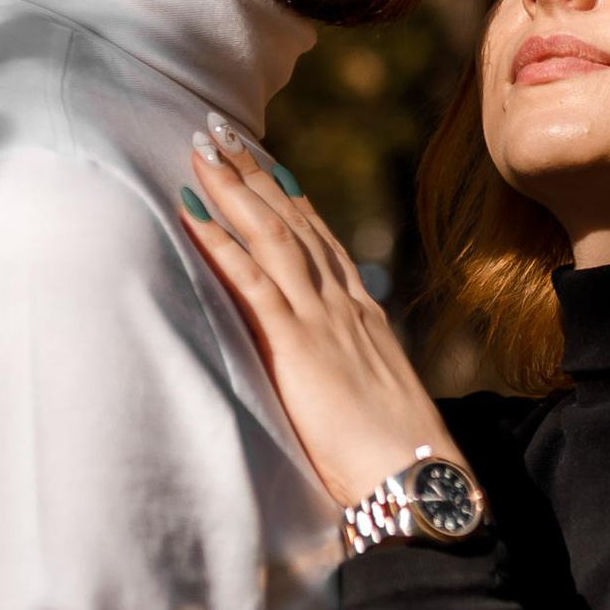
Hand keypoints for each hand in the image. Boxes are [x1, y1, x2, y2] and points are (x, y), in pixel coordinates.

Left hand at [179, 134, 461, 510]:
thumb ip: (345, 371)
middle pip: (293, 223)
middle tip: (219, 129)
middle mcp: (345, 305)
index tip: (264, 162)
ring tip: (201, 147)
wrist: (418, 480)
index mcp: (364, 316)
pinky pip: (252, 282)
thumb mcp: (371, 399)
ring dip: (232, 188)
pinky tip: (191, 211)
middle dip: (253, 173)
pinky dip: (219, 242)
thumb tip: (324, 369)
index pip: (321, 241)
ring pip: (272, 236)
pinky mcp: (299, 346)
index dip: (289, 198)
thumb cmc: (398, 459)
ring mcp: (324, 320)